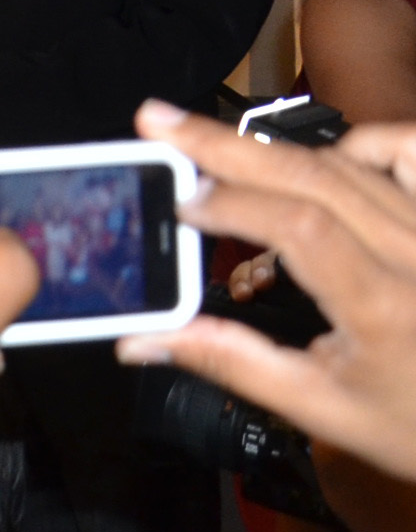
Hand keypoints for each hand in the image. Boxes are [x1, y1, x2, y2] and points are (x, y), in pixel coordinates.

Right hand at [119, 106, 415, 484]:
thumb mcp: (321, 407)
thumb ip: (231, 362)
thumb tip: (143, 340)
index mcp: (382, 305)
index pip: (299, 225)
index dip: (231, 202)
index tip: (177, 202)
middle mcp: (415, 254)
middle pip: (313, 172)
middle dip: (225, 145)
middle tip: (160, 124)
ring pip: (349, 159)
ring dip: (275, 153)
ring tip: (219, 155)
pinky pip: (406, 153)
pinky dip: (361, 144)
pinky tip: (324, 161)